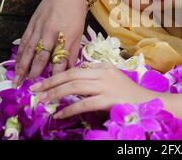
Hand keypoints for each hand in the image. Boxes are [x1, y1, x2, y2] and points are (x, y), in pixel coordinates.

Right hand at [14, 0, 87, 86]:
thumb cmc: (76, 12)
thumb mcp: (79, 32)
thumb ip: (73, 51)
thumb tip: (70, 70)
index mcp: (66, 36)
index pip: (60, 60)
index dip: (55, 75)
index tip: (52, 88)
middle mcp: (52, 33)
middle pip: (41, 57)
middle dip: (34, 74)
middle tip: (29, 88)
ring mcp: (39, 28)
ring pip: (29, 51)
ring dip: (22, 67)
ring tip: (17, 81)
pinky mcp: (31, 24)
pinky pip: (24, 42)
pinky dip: (19, 55)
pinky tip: (15, 65)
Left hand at [29, 62, 157, 118]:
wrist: (147, 103)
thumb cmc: (128, 94)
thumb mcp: (112, 80)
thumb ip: (95, 78)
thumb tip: (72, 83)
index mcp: (103, 66)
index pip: (75, 68)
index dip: (57, 75)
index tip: (43, 82)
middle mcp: (103, 73)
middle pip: (71, 74)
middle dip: (50, 82)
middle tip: (34, 89)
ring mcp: (106, 86)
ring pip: (74, 86)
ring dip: (55, 94)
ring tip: (42, 101)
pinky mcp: (108, 99)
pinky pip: (84, 103)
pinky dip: (69, 109)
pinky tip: (59, 114)